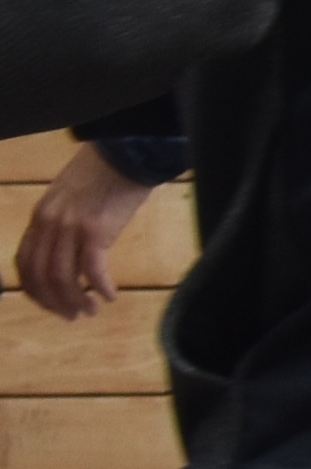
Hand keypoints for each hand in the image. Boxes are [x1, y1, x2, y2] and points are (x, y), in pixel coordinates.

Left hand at [16, 155, 154, 322]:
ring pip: (63, 277)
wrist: (126, 153)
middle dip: (53, 302)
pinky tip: (110, 295)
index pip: (25, 263)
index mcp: (40, 216)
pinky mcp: (97, 230)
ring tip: (90, 310)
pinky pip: (93, 269)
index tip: (50, 303)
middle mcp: (49, 224)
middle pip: (41, 275)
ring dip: (75, 300)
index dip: (34, 289)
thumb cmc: (103, 173)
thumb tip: (66, 251)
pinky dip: (99, 287)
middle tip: (71, 316)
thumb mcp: (69, 198)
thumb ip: (61, 222)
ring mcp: (71, 228)